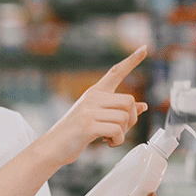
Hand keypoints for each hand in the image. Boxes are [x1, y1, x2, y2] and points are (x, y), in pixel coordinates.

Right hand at [40, 46, 147, 166]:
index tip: (144, 49)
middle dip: (131, 119)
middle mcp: (91, 98)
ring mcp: (88, 111)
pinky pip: (116, 130)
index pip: (115, 73)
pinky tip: (107, 142)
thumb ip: (117, 110)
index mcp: (94, 93)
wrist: (52, 147)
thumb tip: (143, 106)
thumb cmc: (74, 133)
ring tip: (110, 138)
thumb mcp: (96, 118)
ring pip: (124, 117)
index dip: (131, 61)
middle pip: (129, 101)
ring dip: (123, 133)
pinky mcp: (87, 125)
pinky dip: (117, 140)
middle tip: (120, 130)